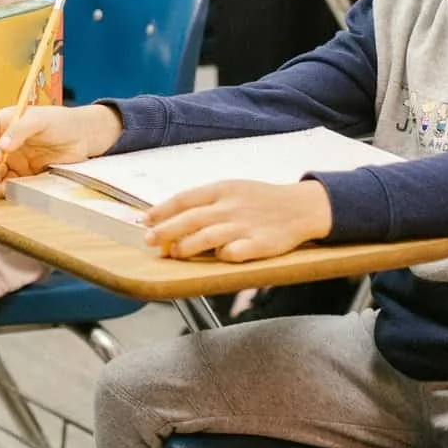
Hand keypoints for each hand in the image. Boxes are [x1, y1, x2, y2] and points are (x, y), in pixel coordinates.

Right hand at [0, 104, 122, 196]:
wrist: (84, 137)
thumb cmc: (61, 121)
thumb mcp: (40, 120)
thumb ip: (20, 131)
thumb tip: (2, 147)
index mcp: (4, 123)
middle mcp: (4, 142)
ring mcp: (12, 160)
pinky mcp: (23, 175)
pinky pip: (8, 183)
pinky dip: (3, 188)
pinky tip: (3, 191)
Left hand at [145, 179, 332, 261]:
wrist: (301, 206)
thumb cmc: (260, 200)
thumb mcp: (232, 190)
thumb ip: (204, 202)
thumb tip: (168, 216)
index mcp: (222, 189)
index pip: (185, 199)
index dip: (162, 210)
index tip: (146, 220)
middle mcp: (231, 206)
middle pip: (191, 219)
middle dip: (166, 230)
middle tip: (149, 240)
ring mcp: (246, 225)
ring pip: (209, 236)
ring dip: (188, 245)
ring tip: (174, 253)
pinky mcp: (261, 244)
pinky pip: (237, 252)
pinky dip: (224, 255)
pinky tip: (217, 257)